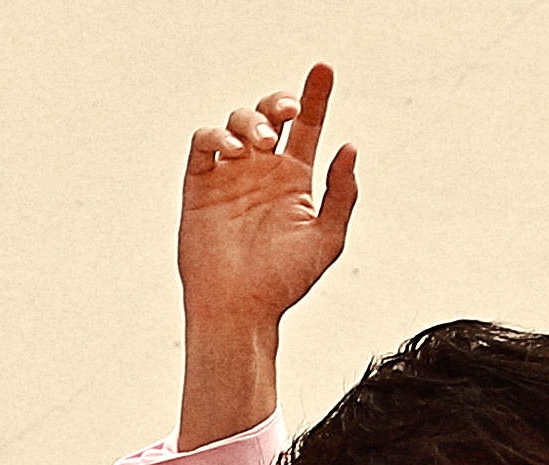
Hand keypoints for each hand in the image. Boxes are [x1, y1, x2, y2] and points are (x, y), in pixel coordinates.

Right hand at [180, 65, 356, 339]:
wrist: (238, 310)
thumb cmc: (283, 283)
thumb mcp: (326, 239)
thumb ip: (341, 194)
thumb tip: (349, 146)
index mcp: (294, 178)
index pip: (308, 126)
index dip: (317, 95)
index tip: (324, 69)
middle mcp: (262, 171)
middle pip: (270, 114)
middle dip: (279, 102)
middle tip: (288, 113)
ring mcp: (230, 175)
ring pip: (237, 122)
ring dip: (251, 122)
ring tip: (259, 147)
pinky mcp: (199, 185)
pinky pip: (204, 144)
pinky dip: (217, 136)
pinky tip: (233, 151)